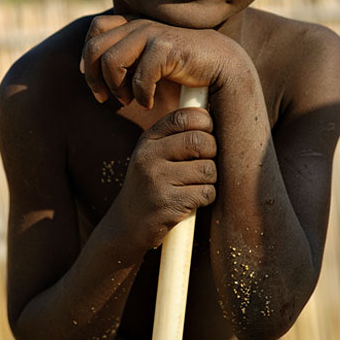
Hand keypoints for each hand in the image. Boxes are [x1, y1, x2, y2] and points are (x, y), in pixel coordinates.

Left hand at [80, 15, 236, 107]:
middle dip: (94, 78)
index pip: (97, 28)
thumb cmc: (184, 68)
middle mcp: (141, 24)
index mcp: (135, 23)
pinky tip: (149, 104)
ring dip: (116, 88)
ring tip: (128, 101)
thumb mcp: (149, 60)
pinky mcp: (167, 47)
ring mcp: (154, 33)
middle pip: (96, 46)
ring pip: (112, 61)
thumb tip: (92, 68)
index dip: (89, 57)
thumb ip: (126, 57)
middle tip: (106, 99)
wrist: (223, 66)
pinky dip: (140, 96)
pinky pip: (139, 76)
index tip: (98, 82)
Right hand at [111, 106, 216, 250]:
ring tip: (197, 184)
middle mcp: (148, 156)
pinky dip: (207, 197)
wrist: (127, 225)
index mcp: (148, 140)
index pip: (182, 118)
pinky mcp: (167, 204)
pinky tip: (193, 200)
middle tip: (207, 161)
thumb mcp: (153, 154)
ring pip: (207, 169)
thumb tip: (211, 114)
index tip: (209, 131)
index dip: (205, 121)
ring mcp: (156, 180)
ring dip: (211, 178)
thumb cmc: (151, 185)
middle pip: (199, 141)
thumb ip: (175, 135)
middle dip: (213, 151)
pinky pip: (205, 192)